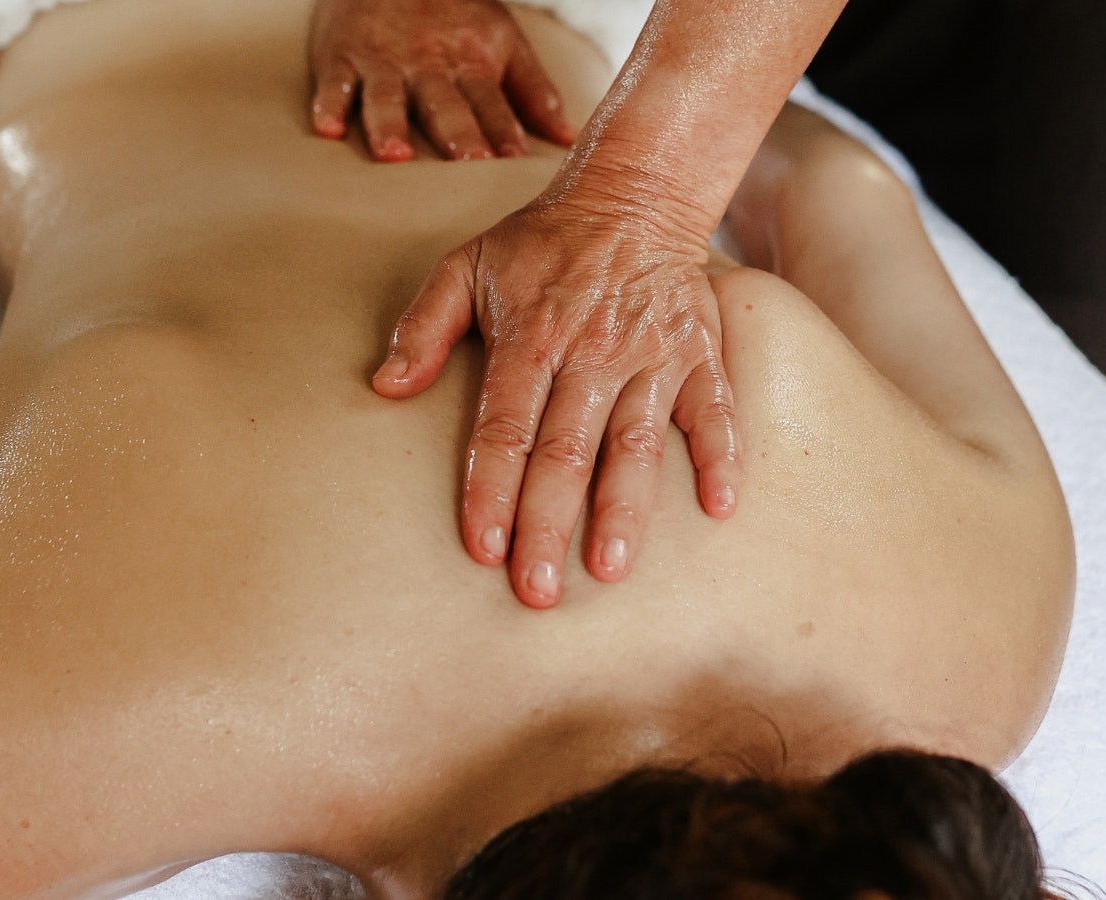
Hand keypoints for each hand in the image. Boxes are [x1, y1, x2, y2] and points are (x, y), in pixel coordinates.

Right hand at [308, 0, 576, 160]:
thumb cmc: (454, 14)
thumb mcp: (502, 41)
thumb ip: (534, 92)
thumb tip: (569, 139)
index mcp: (470, 65)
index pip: (490, 102)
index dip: (503, 128)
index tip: (514, 159)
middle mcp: (428, 66)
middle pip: (444, 102)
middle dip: (457, 131)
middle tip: (468, 161)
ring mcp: (383, 62)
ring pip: (387, 95)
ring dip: (390, 124)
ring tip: (395, 155)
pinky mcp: (341, 56)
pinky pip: (334, 82)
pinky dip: (328, 104)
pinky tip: (326, 130)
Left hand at [372, 193, 742, 607]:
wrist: (634, 194)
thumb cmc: (542, 242)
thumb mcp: (466, 265)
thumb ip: (424, 327)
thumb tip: (384, 387)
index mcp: (531, 336)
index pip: (505, 428)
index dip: (492, 490)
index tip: (483, 548)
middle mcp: (592, 352)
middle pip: (566, 450)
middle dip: (548, 523)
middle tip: (538, 590)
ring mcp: (650, 355)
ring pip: (636, 443)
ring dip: (623, 509)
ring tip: (610, 568)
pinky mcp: (698, 353)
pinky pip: (714, 410)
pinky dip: (720, 457)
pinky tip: (720, 507)